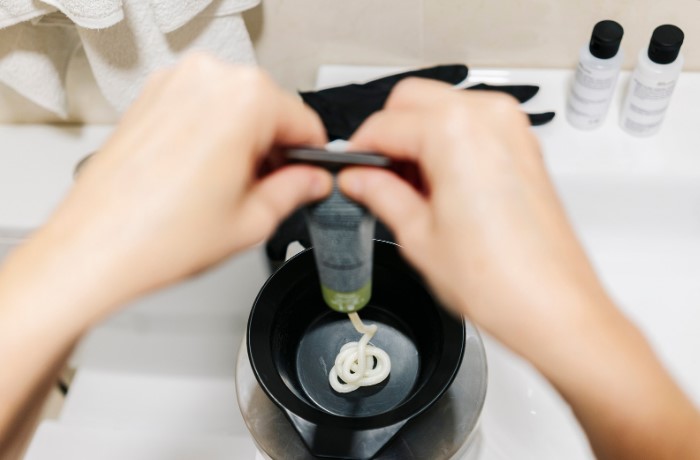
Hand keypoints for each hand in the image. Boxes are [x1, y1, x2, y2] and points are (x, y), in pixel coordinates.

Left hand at [30, 54, 332, 323]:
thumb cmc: (156, 237)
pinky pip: (202, 109)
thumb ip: (296, 190)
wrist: (93, 249)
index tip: (306, 178)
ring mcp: (173, 84)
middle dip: (273, 149)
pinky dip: (211, 135)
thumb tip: (312, 180)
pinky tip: (199, 177)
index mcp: (243, 100)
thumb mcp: (252, 220)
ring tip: (223, 189)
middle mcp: (207, 79)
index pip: (304, 121)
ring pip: (235, 107)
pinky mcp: (151, 98)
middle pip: (269, 109)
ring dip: (242, 142)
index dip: (309, 157)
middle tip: (261, 192)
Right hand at [338, 78, 603, 350]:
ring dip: (418, 138)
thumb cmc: (500, 280)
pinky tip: (438, 186)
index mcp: (454, 131)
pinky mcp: (523, 147)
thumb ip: (381, 194)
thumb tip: (358, 179)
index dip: (359, 149)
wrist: (554, 307)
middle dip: (389, 134)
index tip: (350, 172)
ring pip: (443, 108)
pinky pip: (472, 125)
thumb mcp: (418, 236)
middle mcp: (487, 117)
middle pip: (413, 100)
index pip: (385, 124)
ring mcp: (511, 129)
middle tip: (376, 179)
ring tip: (409, 190)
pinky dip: (447, 143)